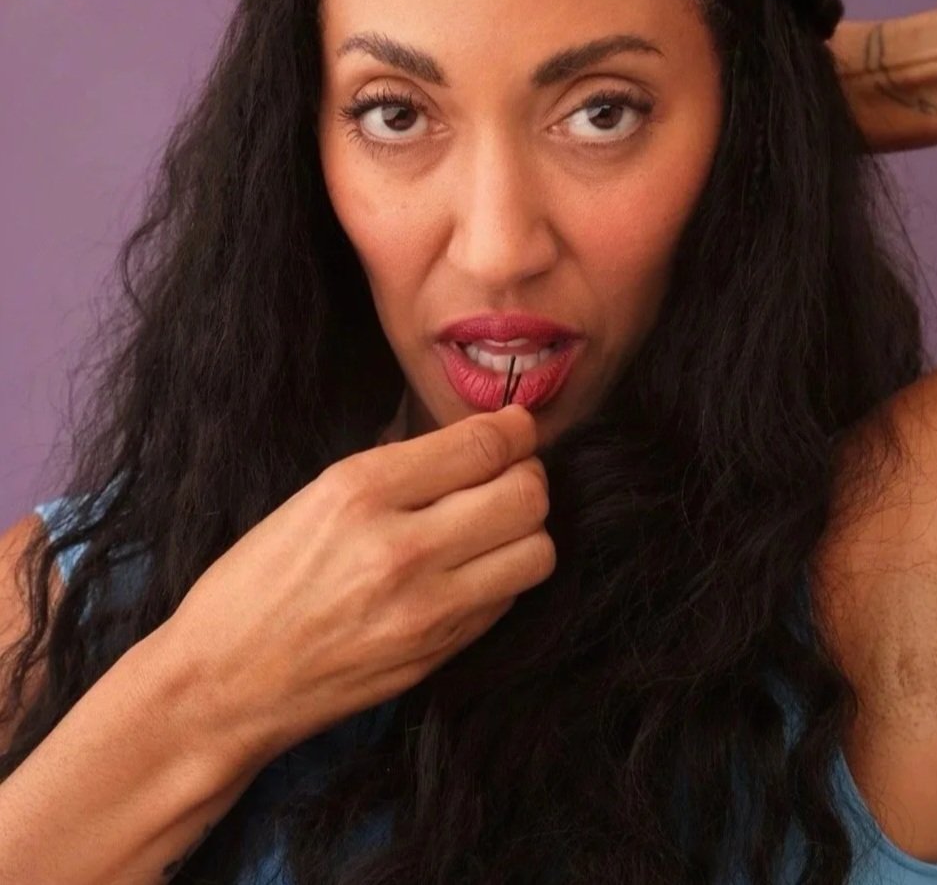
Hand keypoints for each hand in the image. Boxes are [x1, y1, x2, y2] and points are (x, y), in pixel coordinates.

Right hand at [168, 403, 552, 765]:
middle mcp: (399, 548)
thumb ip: (399, 468)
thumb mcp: (313, 496)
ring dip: (526, 530)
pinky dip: (503, 575)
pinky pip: (509, 599)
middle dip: (528, 474)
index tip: (515, 427)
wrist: (224, 684)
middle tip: (506, 474)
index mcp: (359, 492)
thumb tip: (474, 440)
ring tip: (494, 525)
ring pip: (536, 551)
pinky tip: (470, 568)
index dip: (514, 429)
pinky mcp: (438, 653)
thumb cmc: (256, 582)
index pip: (482, 445)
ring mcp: (424, 609)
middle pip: (526, 495)